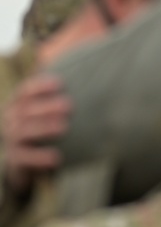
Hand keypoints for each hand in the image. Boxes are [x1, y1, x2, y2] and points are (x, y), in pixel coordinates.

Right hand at [1, 74, 70, 196]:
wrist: (24, 160)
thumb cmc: (41, 126)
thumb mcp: (46, 110)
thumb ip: (60, 93)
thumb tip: (83, 67)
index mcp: (18, 104)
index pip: (25, 91)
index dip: (40, 86)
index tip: (60, 83)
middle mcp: (11, 119)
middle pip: (25, 110)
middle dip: (46, 106)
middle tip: (69, 105)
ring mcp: (11, 139)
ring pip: (23, 131)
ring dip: (43, 128)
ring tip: (64, 127)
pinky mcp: (15, 159)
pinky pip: (23, 157)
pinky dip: (39, 157)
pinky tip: (57, 158)